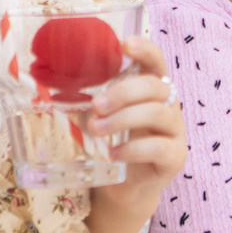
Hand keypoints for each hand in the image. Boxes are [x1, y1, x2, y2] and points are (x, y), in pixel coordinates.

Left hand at [86, 37, 185, 212]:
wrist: (127, 187)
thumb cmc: (114, 143)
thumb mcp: (101, 118)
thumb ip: (89, 102)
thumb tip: (56, 90)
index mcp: (151, 89)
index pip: (156, 61)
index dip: (144, 49)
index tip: (125, 45)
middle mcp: (169, 105)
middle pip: (155, 86)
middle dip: (123, 92)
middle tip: (96, 106)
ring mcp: (175, 131)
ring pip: (158, 113)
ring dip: (123, 119)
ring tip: (96, 130)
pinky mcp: (175, 157)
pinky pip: (158, 147)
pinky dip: (132, 149)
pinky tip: (113, 154)